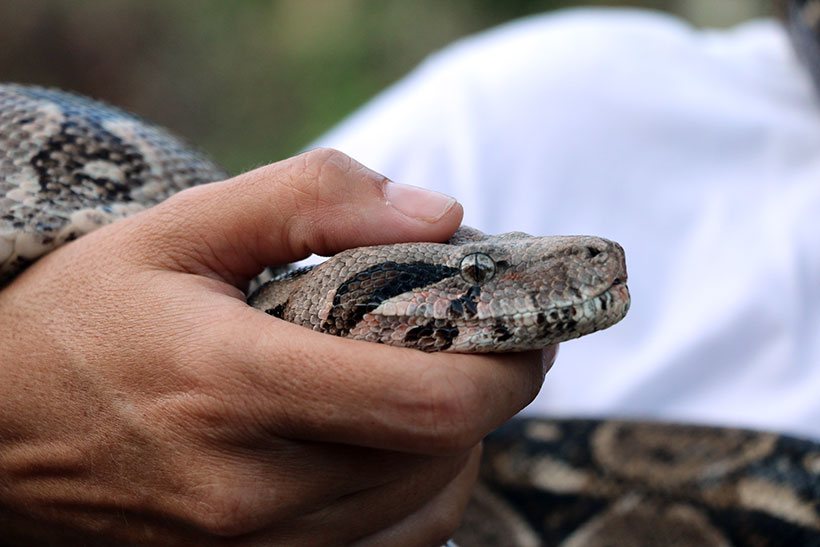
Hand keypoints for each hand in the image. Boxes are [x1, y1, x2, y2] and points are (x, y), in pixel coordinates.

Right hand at [0, 149, 553, 545]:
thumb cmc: (91, 318)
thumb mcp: (183, 229)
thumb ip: (311, 201)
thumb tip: (442, 216)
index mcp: (231, 384)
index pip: (427, 401)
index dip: (505, 361)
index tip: (520, 321)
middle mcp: (247, 487)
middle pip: (442, 453)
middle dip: (489, 389)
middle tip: (477, 334)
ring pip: (428, 506)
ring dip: (456, 438)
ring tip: (427, 380)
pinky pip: (390, 546)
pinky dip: (419, 491)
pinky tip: (389, 442)